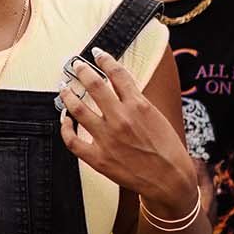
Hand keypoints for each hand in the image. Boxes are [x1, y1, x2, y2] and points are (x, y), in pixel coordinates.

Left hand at [59, 50, 195, 209]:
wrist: (170, 180)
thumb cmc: (168, 150)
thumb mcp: (157, 117)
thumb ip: (137, 102)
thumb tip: (120, 89)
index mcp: (139, 106)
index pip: (117, 74)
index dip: (105, 60)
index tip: (98, 54)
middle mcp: (121, 118)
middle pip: (94, 86)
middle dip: (81, 71)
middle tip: (75, 65)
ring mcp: (107, 138)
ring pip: (78, 109)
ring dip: (68, 95)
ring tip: (63, 88)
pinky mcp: (98, 158)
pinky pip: (72, 140)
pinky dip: (65, 128)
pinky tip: (65, 120)